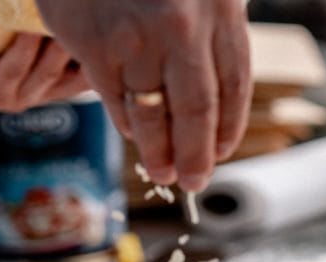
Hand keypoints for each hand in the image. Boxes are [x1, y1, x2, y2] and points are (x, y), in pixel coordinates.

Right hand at [34, 0, 252, 191]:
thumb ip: (215, 33)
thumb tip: (220, 107)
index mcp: (221, 8)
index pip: (234, 87)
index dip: (228, 129)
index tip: (221, 154)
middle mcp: (181, 26)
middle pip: (196, 112)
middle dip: (197, 156)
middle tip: (194, 181)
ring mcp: (133, 36)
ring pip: (153, 113)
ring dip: (160, 152)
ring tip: (164, 172)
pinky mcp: (91, 42)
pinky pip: (114, 98)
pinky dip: (127, 122)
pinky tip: (134, 133)